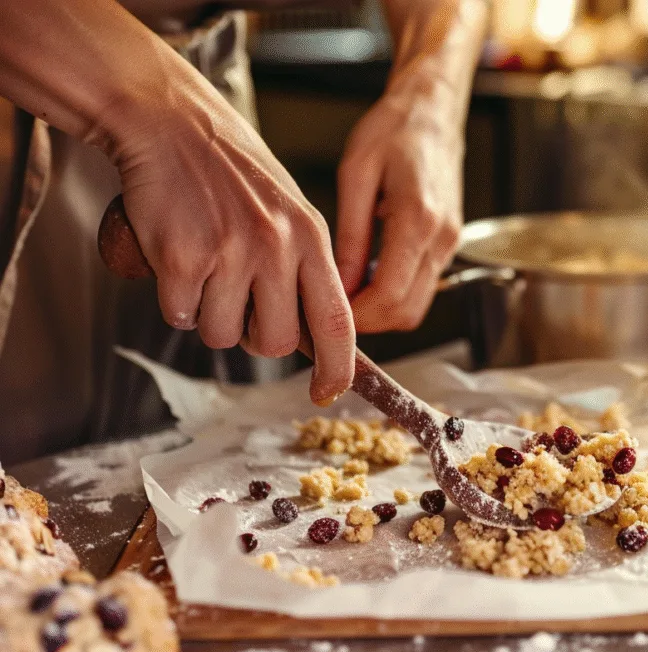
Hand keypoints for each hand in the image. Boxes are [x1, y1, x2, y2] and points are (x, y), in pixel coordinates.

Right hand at [112, 68, 354, 403]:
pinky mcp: (181, 258)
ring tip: (205, 269)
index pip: (337, 322)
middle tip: (238, 301)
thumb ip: (307, 270)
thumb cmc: (233, 173)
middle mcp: (276, 247)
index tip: (328, 392)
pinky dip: (175, 301)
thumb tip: (317, 337)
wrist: (171, 124)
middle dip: (254, 337)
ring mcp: (229, 253)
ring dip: (210, 317)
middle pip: (274, 344)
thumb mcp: (291, 214)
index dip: (337, 368)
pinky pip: (181, 317)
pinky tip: (178, 260)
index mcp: (312, 239)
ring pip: (223, 337)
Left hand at [335, 72, 463, 332]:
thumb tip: (340, 285)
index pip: (390, 295)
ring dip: (382, 310)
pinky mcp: (449, 243)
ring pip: (417, 306)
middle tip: (332, 306)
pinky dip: (396, 293)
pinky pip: (423, 287)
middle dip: (369, 320)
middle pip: (407, 312)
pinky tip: (369, 275)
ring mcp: (450, 243)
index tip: (328, 309)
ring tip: (347, 291)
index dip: (357, 315)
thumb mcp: (356, 174)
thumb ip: (351, 236)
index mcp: (417, 219)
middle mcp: (441, 238)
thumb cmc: (393, 130)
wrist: (432, 110)